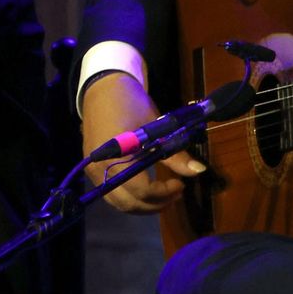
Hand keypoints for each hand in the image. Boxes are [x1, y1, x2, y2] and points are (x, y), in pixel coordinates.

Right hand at [81, 71, 206, 212]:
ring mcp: (94, 171)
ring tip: (164, 195)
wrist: (103, 87)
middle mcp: (100, 168)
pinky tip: (147, 191)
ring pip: (119, 203)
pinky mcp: (93, 170)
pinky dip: (131, 199)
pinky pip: (112, 194)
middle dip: (156, 204)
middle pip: (130, 203)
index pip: (142, 190)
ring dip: (143, 206)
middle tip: (176, 194)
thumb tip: (199, 171)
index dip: (164, 193)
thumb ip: (175, 153)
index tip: (181, 185)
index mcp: (117, 155)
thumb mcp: (157, 126)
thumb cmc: (131, 103)